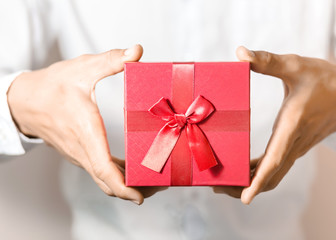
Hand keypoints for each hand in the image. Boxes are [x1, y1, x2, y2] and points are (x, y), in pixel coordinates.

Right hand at [7, 44, 165, 203]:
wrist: (24, 101)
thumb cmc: (50, 86)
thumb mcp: (82, 68)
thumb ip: (112, 60)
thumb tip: (137, 51)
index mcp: (85, 132)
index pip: (103, 168)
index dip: (123, 185)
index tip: (141, 196)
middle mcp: (83, 149)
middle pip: (109, 182)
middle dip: (135, 188)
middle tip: (161, 184)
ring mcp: (81, 154)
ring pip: (105, 179)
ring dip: (128, 183)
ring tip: (154, 179)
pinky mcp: (82, 152)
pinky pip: (101, 170)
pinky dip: (118, 175)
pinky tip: (133, 169)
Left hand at [213, 46, 335, 203]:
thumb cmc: (324, 79)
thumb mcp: (296, 65)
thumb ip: (267, 61)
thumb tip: (240, 54)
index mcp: (292, 125)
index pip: (275, 160)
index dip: (259, 180)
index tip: (245, 197)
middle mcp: (294, 142)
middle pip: (270, 175)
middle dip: (245, 186)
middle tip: (220, 187)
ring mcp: (296, 146)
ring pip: (274, 174)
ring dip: (251, 180)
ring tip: (227, 181)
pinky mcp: (295, 144)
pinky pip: (277, 164)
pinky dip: (260, 171)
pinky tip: (245, 167)